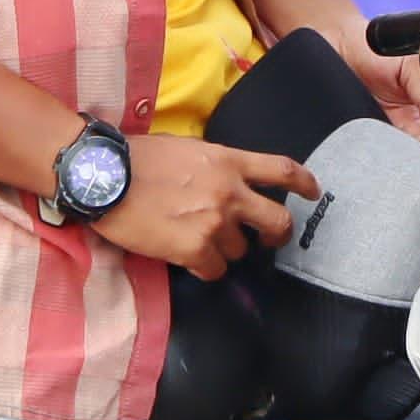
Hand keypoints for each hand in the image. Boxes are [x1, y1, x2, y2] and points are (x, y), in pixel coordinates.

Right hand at [91, 132, 317, 278]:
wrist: (105, 178)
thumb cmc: (138, 158)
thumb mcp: (187, 149)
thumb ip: (215, 164)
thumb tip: (226, 179)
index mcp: (228, 161)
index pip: (282, 170)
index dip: (305, 183)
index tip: (313, 192)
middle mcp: (229, 191)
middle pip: (277, 220)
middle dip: (278, 235)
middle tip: (269, 241)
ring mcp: (214, 222)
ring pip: (240, 250)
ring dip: (225, 249)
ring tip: (198, 240)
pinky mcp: (195, 249)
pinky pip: (215, 270)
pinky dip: (205, 268)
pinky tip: (187, 258)